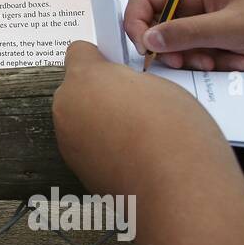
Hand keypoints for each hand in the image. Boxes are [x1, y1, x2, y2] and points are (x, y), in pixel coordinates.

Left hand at [52, 41, 233, 194]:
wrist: (178, 192)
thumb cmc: (174, 131)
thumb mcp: (158, 84)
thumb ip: (129, 78)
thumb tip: (124, 87)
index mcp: (83, 78)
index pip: (80, 52)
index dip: (103, 58)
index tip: (123, 67)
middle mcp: (66, 110)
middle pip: (78, 89)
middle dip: (102, 93)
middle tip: (139, 103)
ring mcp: (69, 144)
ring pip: (82, 120)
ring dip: (103, 122)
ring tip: (143, 135)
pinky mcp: (79, 173)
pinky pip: (90, 148)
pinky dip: (107, 149)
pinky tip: (137, 157)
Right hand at [125, 0, 243, 70]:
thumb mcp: (232, 28)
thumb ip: (185, 34)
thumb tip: (146, 38)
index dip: (137, 22)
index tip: (144, 49)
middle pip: (163, 24)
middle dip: (175, 48)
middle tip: (194, 64)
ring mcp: (217, 18)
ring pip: (187, 43)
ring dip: (201, 58)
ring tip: (230, 64)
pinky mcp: (231, 37)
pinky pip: (209, 52)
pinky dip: (219, 61)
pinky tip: (242, 64)